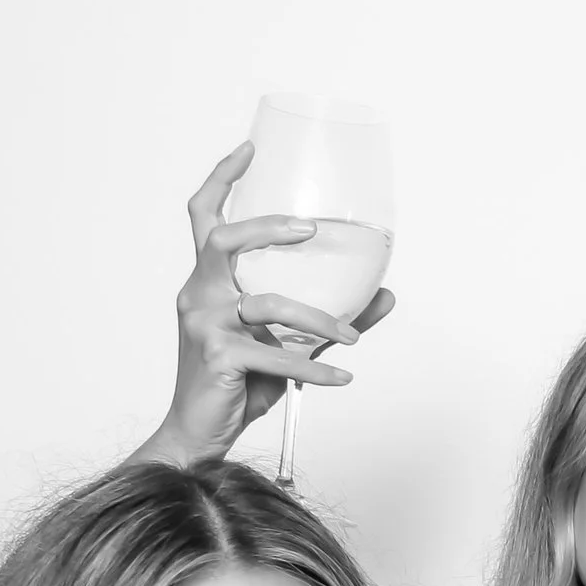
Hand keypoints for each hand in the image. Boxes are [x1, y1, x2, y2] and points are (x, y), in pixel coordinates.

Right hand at [136, 144, 396, 468]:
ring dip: (320, 319)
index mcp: (207, 283)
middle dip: (268, 228)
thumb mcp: (289, 347)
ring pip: (267, 303)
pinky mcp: (218, 358)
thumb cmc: (240, 385)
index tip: (250, 149)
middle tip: (311, 229)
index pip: (204, 218)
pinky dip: (317, 369)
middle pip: (223, 240)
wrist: (201, 436)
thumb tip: (387, 295)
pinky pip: (278, 355)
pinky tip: (343, 379)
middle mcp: (198, 295)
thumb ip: (332, 319)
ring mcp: (204, 325)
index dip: (223, 179)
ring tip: (353, 339)